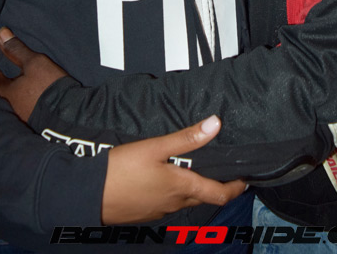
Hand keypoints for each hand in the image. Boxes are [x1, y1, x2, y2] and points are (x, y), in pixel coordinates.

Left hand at [0, 27, 66, 120]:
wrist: (69, 113)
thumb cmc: (48, 86)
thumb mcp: (34, 62)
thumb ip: (17, 49)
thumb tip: (2, 34)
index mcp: (7, 92)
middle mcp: (11, 106)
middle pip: (3, 91)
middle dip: (4, 82)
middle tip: (7, 74)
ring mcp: (24, 115)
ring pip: (15, 100)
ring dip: (17, 92)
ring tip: (22, 84)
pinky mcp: (36, 119)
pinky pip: (27, 107)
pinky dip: (28, 100)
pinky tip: (36, 96)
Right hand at [102, 115, 245, 223]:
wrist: (89, 196)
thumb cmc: (123, 170)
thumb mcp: (156, 147)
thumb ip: (187, 137)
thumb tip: (216, 124)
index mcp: (182, 188)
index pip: (219, 194)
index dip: (235, 188)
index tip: (246, 180)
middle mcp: (175, 204)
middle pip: (203, 197)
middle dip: (215, 186)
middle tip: (223, 171)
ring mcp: (159, 211)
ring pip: (185, 200)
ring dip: (194, 188)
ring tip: (195, 170)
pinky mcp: (145, 213)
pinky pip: (168, 203)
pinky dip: (175, 192)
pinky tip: (165, 179)